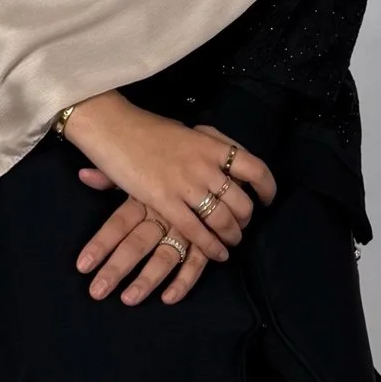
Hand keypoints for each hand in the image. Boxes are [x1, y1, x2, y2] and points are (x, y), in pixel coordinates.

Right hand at [61, 92, 275, 305]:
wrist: (113, 127)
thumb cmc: (146, 129)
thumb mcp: (187, 132)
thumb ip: (208, 145)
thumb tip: (225, 155)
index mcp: (212, 145)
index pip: (255, 168)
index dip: (267, 188)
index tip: (266, 199)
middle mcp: (205, 164)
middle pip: (241, 200)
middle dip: (246, 219)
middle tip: (241, 226)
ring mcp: (186, 183)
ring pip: (223, 218)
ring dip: (231, 235)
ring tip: (230, 242)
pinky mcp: (165, 200)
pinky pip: (196, 230)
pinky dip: (211, 246)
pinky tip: (217, 254)